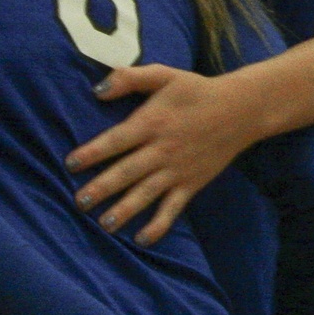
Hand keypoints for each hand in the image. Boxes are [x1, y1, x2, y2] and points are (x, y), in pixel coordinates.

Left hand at [66, 66, 266, 245]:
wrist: (242, 109)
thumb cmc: (197, 90)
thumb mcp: (164, 75)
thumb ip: (129, 78)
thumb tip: (97, 90)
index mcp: (152, 122)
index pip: (116, 140)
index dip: (93, 152)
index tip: (70, 164)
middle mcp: (162, 149)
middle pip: (127, 172)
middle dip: (102, 188)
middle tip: (79, 203)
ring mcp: (178, 170)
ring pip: (147, 194)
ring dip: (125, 210)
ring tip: (104, 225)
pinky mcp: (192, 184)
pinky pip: (173, 208)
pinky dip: (159, 225)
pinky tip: (142, 239)